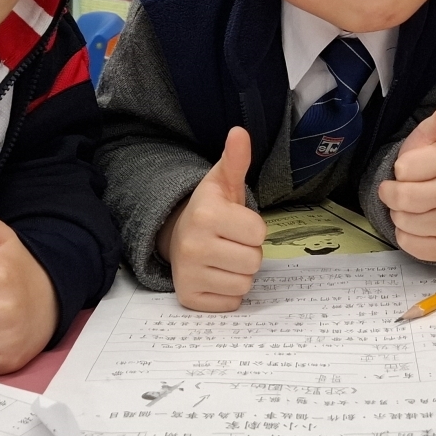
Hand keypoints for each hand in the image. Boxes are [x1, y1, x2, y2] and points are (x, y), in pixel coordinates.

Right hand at [158, 128, 265, 311]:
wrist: (176, 233)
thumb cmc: (210, 208)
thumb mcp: (223, 181)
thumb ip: (236, 159)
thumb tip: (240, 132)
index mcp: (206, 213)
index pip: (259, 231)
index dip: (253, 227)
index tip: (236, 222)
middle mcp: (193, 245)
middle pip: (254, 260)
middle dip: (248, 251)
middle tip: (230, 242)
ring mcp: (188, 274)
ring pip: (244, 283)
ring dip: (240, 272)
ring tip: (223, 258)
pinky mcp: (188, 297)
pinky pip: (231, 302)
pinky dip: (228, 292)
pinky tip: (215, 275)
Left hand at [380, 96, 435, 262]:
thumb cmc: (429, 163)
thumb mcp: (429, 137)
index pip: (403, 169)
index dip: (401, 168)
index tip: (411, 168)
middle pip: (402, 198)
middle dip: (394, 193)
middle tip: (407, 187)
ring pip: (402, 222)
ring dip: (400, 213)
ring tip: (415, 205)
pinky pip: (407, 243)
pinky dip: (406, 235)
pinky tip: (420, 223)